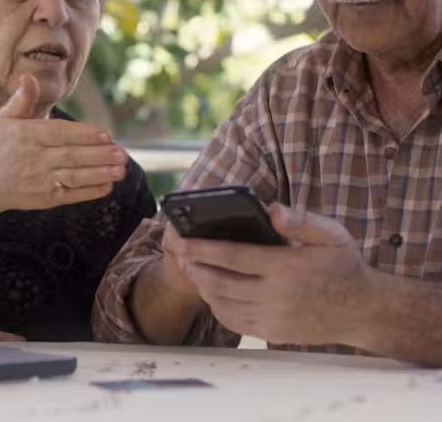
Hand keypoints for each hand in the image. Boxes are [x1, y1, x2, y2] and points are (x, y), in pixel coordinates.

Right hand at [0, 75, 127, 225]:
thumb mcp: (2, 120)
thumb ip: (21, 100)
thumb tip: (28, 78)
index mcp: (27, 136)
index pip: (59, 134)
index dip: (84, 134)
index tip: (105, 134)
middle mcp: (34, 158)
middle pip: (71, 156)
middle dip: (99, 155)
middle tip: (122, 153)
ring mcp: (39, 180)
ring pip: (73, 176)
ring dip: (99, 173)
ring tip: (121, 169)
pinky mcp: (43, 199)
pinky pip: (69, 195)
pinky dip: (88, 192)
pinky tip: (107, 187)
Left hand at [169, 203, 371, 346]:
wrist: (363, 311)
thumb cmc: (344, 266)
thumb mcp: (331, 234)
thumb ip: (301, 220)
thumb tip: (271, 209)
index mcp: (286, 268)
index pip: (233, 257)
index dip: (203, 249)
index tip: (182, 241)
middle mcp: (276, 296)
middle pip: (221, 283)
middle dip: (195, 267)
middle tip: (180, 254)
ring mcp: (273, 318)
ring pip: (224, 305)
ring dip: (203, 287)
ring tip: (192, 270)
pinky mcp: (273, 334)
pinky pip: (236, 323)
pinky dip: (218, 308)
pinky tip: (212, 293)